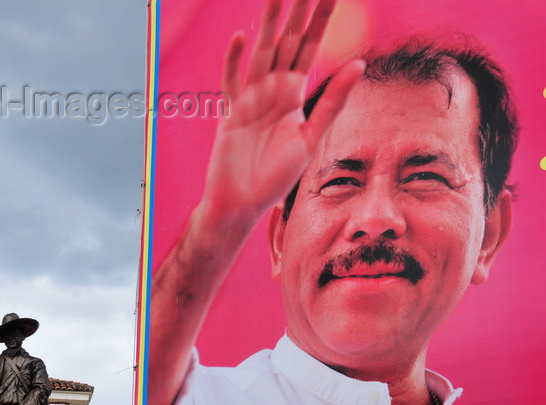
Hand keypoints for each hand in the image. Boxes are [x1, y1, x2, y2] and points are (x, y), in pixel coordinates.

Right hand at [201, 0, 363, 228]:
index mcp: (294, 95)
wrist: (242, 203)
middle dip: (296, 11)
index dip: (319, 20)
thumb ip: (332, 102)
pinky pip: (231, 82)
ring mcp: (249, 99)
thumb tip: (359, 65)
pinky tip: (241, 38)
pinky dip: (234, 61)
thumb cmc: (276, 178)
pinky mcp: (229, 113)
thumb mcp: (310, 139)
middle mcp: (272, 91)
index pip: (309, 48)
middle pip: (286, 41)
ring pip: (261, 53)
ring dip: (268, 24)